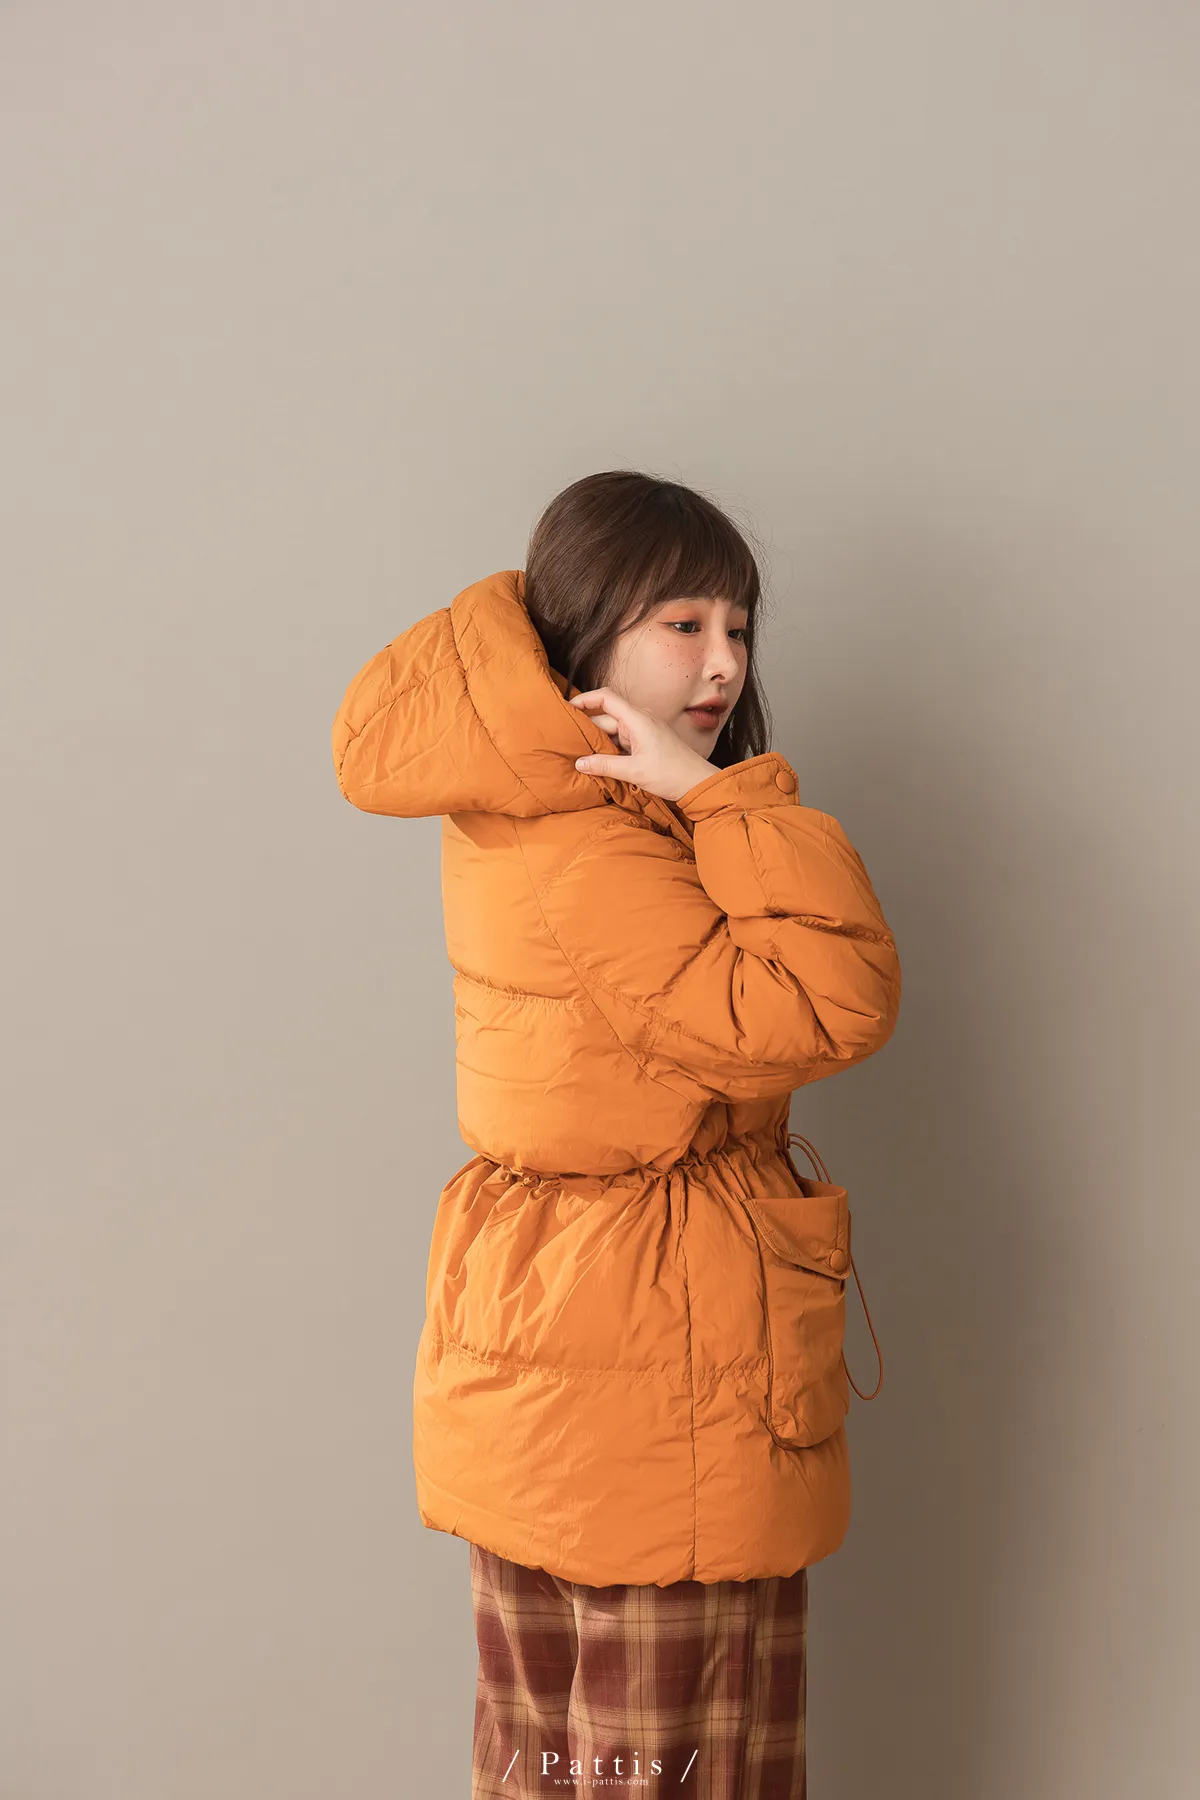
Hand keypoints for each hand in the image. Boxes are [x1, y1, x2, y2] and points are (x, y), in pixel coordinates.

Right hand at [569, 688, 717, 802]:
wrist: (698, 783)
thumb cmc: (671, 774)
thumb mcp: (634, 771)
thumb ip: (604, 765)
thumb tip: (579, 763)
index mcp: (637, 719)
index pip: (606, 698)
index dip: (585, 699)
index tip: (568, 708)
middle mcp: (640, 721)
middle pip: (606, 717)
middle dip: (587, 727)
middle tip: (567, 741)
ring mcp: (643, 731)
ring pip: (613, 731)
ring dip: (598, 741)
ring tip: (579, 753)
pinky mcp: (646, 743)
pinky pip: (622, 741)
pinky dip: (610, 748)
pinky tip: (599, 761)